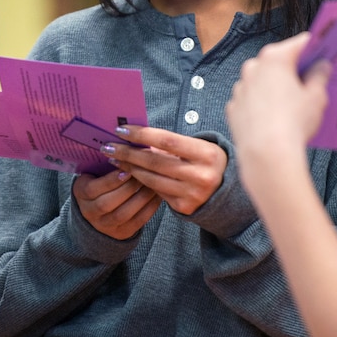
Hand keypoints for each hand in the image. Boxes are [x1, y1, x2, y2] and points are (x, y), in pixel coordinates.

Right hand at [72, 170, 161, 239]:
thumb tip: (127, 147)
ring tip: (153, 182)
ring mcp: (105, 225)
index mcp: (81, 194)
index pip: (93, 189)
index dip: (110, 180)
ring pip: (123, 213)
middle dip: (128, 188)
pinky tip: (158, 195)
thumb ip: (107, 164)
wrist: (98, 211)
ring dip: (141, 197)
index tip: (127, 169)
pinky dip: (150, 207)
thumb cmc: (101, 182)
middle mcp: (90, 212)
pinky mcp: (122, 232)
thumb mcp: (96, 173)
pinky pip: (137, 221)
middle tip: (145, 173)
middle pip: (107, 203)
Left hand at [102, 126, 227, 215]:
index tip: (122, 130)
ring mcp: (192, 194)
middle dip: (128, 153)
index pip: (167, 141)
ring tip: (115, 159)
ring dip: (129, 168)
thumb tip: (136, 137)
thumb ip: (170, 143)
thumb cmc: (207, 161)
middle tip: (109, 146)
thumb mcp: (197, 147)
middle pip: (155, 162)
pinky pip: (156, 191)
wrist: (226, 191)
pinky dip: (141, 181)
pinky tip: (130, 173)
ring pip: (151, 179)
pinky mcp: (184, 207)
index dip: (142, 135)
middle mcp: (201, 175)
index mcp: (206, 154)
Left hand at [225, 33, 331, 175]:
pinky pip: (252, 100)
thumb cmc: (294, 122)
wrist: (266, 155)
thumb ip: (319, 76)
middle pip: (279, 61)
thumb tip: (320, 67)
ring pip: (263, 81)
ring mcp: (241, 87)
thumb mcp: (316, 97)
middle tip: (312, 81)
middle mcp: (253, 67)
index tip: (325, 53)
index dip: (315, 48)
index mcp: (275, 58)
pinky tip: (275, 119)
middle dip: (294, 69)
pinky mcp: (234, 107)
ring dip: (276, 87)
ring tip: (294, 104)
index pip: (300, 44)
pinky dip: (262, 105)